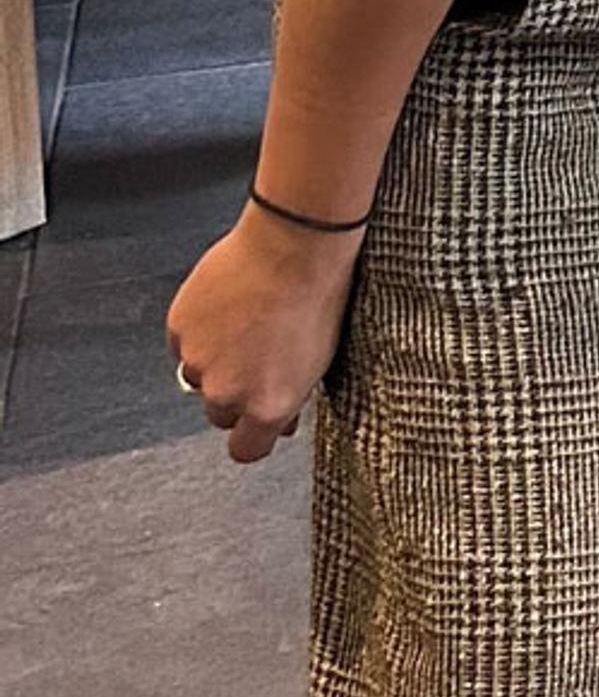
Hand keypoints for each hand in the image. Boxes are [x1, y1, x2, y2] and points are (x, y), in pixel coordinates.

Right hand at [166, 205, 367, 465]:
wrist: (295, 245)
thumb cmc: (319, 297)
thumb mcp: (321, 360)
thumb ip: (291, 397)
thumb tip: (280, 420)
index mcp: (267, 406)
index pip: (245, 450)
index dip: (253, 437)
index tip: (258, 427)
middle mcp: (227, 392)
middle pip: (220, 412)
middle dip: (236, 394)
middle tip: (258, 361)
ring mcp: (197, 361)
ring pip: (199, 376)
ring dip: (216, 360)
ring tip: (247, 324)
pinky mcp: (178, 329)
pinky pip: (185, 341)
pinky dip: (200, 330)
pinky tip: (228, 306)